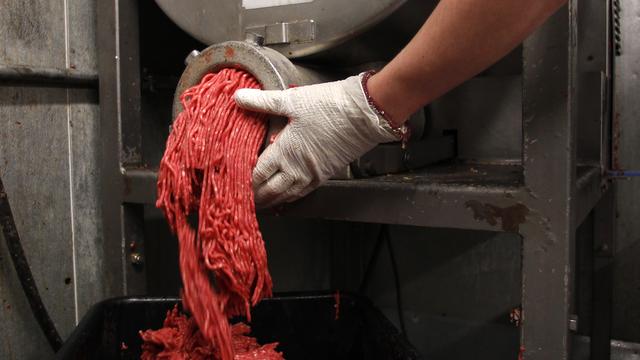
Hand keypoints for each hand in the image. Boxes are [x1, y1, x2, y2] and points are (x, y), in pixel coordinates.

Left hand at [234, 73, 398, 207]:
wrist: (364, 114)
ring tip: (257, 204)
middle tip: (238, 200)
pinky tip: (283, 196)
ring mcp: (312, 175)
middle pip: (269, 191)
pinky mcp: (324, 174)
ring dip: (269, 201)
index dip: (242, 181)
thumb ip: (262, 102)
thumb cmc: (330, 106)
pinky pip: (301, 193)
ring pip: (285, 196)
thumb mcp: (292, 100)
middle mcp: (297, 169)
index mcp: (285, 152)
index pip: (256, 174)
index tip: (229, 184)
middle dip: (253, 198)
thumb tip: (238, 97)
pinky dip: (288, 197)